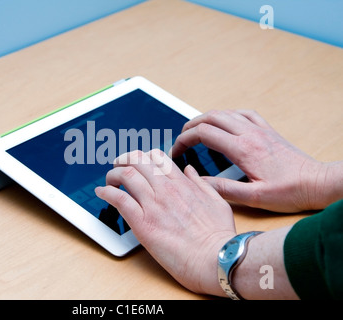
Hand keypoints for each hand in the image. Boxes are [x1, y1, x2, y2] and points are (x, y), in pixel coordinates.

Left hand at [95, 149, 235, 295]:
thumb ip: (201, 183)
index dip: (143, 157)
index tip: (138, 163)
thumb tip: (190, 170)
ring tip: (109, 181)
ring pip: (126, 175)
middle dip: (124, 160)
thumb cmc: (218, 236)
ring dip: (113, 175)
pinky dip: (107, 193)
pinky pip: (119, 199)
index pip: (157, 157)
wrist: (215, 259)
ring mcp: (153, 205)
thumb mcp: (217, 202)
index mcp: (183, 184)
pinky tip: (102, 193)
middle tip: (118, 166)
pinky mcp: (143, 223)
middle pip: (137, 161)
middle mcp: (166, 189)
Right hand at [170, 109, 332, 212]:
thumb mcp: (254, 198)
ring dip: (206, 119)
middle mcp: (249, 134)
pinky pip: (244, 113)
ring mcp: (259, 129)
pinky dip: (228, 115)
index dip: (184, 140)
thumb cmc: (290, 191)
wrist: (318, 182)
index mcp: (243, 150)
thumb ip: (223, 189)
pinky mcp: (268, 130)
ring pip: (225, 113)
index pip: (204, 134)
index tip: (177, 151)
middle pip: (210, 118)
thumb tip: (198, 182)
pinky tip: (225, 122)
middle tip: (181, 140)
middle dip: (190, 126)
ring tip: (196, 131)